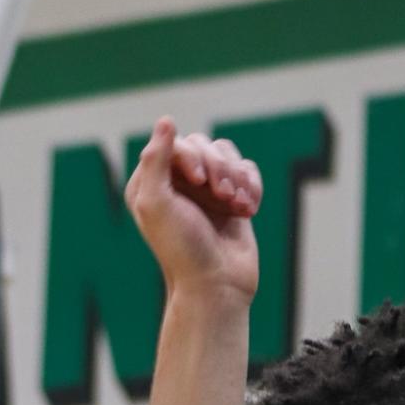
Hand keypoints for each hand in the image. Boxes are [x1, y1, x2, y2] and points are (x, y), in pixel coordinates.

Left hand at [125, 120, 261, 301]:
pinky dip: (252, 187)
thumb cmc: (181, 248)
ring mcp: (207, 190)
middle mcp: (178, 183)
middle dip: (217, 168)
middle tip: (221, 196)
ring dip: (236, 178)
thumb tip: (166, 120)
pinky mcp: (233, 199)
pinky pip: (248, 171)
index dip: (191, 156)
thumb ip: (155, 160)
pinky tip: (247, 211)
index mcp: (152, 182)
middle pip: (204, 145)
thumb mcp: (156, 203)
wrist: (217, 285)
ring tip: (236, 205)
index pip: (176, 143)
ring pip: (228, 155)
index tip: (196, 181)